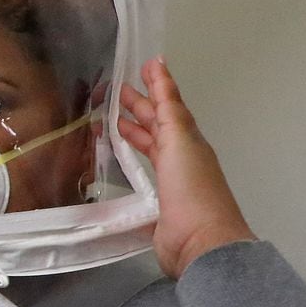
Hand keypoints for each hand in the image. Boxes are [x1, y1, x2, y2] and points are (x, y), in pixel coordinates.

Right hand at [118, 56, 254, 278]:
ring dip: (131, 133)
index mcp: (188, 140)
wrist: (199, 241)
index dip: (156, 86)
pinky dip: (128, 161)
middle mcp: (180, 157)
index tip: (142, 65)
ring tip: (107, 122)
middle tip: (113, 92)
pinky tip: (114, 161)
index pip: (169, 106)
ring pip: (148, 148)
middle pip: (158, 126)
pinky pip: (141, 172)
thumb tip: (159, 64)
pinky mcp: (157, 203)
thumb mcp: (179, 139)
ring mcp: (169, 181)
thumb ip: (167, 104)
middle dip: (138, 108)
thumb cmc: (191, 187)